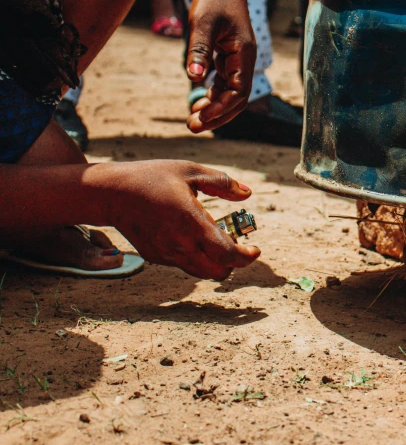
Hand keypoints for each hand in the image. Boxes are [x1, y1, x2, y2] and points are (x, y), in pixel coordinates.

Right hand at [102, 160, 259, 279]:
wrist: (112, 193)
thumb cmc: (152, 177)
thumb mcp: (190, 171)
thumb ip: (222, 183)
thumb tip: (247, 194)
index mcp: (192, 223)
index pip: (227, 255)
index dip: (246, 258)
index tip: (255, 250)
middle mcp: (180, 244)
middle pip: (218, 272)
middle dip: (233, 263)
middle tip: (236, 244)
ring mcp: (167, 254)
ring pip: (202, 272)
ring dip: (215, 262)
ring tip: (215, 239)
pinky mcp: (156, 257)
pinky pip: (184, 265)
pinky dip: (196, 257)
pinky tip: (192, 237)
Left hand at [185, 0, 255, 132]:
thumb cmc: (215, 0)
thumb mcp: (203, 23)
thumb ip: (199, 50)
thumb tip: (194, 78)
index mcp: (244, 55)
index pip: (239, 92)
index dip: (222, 108)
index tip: (201, 116)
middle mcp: (244, 61)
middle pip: (237, 99)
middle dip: (217, 115)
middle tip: (193, 127)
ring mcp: (237, 61)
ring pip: (230, 93)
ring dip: (214, 108)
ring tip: (192, 120)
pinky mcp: (228, 58)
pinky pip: (224, 83)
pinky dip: (213, 95)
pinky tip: (198, 103)